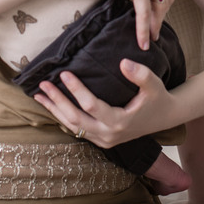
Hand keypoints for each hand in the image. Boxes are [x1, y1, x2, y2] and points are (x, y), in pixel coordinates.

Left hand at [33, 59, 172, 147]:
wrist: (164, 117)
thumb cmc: (158, 98)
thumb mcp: (154, 84)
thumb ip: (140, 74)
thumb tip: (123, 62)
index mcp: (120, 122)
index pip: (91, 105)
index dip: (76, 89)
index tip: (64, 73)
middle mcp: (109, 135)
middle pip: (75, 119)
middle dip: (57, 102)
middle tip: (43, 85)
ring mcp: (104, 140)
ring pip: (73, 127)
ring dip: (55, 111)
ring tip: (39, 96)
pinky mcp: (101, 140)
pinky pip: (78, 130)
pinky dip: (63, 118)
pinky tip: (52, 106)